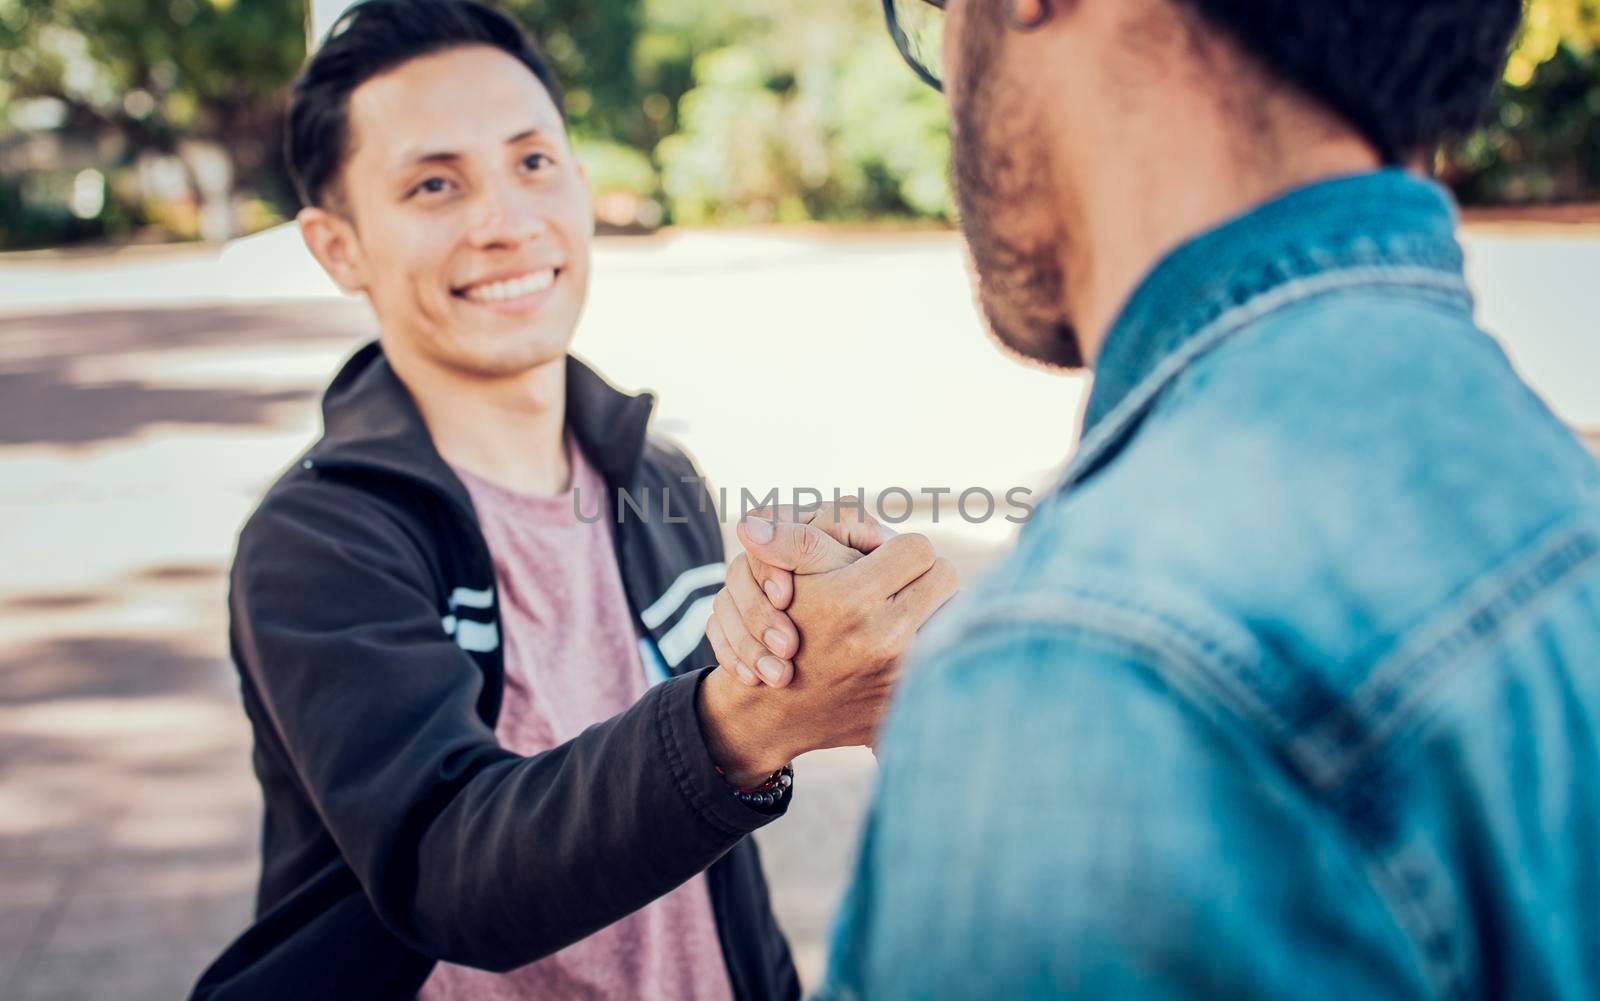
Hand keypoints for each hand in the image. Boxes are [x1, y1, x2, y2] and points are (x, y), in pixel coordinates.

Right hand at [697, 524, 958, 783]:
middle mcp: (885, 640)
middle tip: (904, 581)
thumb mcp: (788, 579)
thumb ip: (794, 540)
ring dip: (934, 608)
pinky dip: (933, 645)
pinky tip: (908, 644)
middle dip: (925, 575)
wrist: (778, 713)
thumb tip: (748, 523)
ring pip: (955, 613)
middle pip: (947, 576)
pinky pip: (949, 653)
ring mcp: (903, 675)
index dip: (900, 549)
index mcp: (852, 602)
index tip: (887, 559)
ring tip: (906, 610)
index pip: (918, 548)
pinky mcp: (914, 699)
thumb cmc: (785, 633)